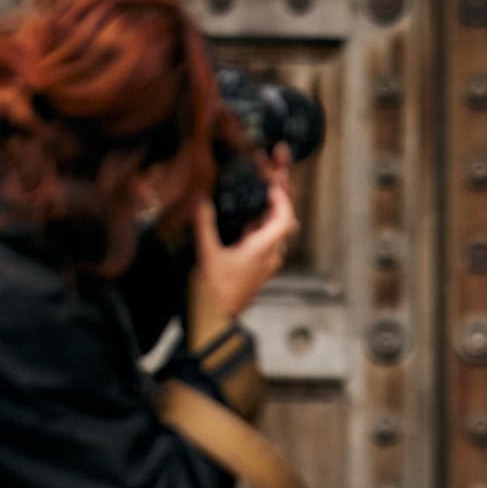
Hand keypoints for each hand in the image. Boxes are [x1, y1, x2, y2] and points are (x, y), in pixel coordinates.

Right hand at [195, 147, 297, 318]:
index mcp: (263, 250)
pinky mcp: (258, 264)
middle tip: (277, 164)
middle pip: (284, 217)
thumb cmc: (213, 295)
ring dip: (271, 202)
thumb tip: (201, 199)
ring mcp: (266, 260)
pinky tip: (248, 207)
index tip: (273, 178)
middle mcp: (270, 255)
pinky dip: (260, 217)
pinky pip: (265, 235)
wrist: (215, 323)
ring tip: (265, 177)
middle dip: (281, 189)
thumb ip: (205, 225)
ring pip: (276, 226)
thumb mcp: (206, 255)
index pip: (285, 218)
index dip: (282, 196)